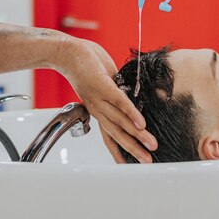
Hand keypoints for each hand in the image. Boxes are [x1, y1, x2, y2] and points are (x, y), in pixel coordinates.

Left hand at [57, 37, 156, 162]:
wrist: (66, 53)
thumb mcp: (104, 83)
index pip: (108, 136)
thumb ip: (116, 94)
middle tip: (148, 161)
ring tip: (151, 145)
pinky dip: (131, 114)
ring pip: (120, 122)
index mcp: (98, 110)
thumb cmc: (87, 66)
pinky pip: (120, 102)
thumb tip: (131, 97)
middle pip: (117, 134)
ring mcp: (99, 98)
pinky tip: (142, 124)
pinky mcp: (103, 86)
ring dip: (137, 136)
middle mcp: (97, 109)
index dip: (119, 151)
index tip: (130, 165)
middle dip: (134, 149)